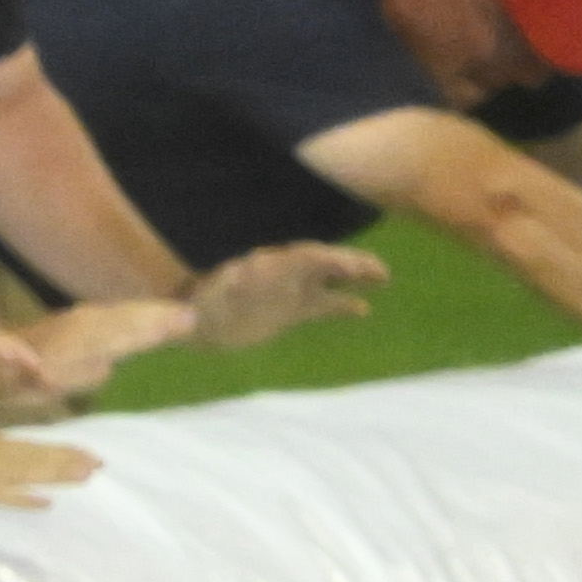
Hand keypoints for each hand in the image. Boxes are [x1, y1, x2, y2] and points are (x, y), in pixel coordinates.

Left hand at [177, 244, 384, 352]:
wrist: (198, 324)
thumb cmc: (203, 307)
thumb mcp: (212, 298)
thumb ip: (227, 286)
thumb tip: (238, 272)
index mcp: (266, 268)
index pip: (303, 257)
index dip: (328, 258)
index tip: (350, 264)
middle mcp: (283, 275)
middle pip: (322, 261)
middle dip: (350, 262)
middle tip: (378, 270)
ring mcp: (292, 291)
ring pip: (329, 279)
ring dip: (354, 275)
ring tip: (382, 277)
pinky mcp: (295, 311)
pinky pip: (324, 305)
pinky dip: (344, 306)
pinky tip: (364, 309)